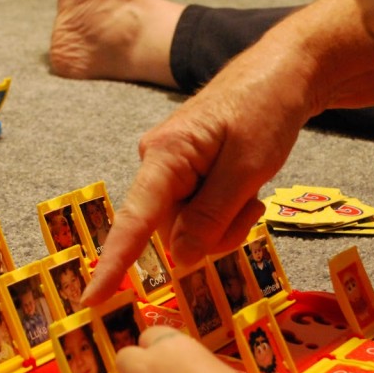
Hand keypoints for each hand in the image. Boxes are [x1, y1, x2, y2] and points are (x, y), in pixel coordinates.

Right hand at [81, 0, 373, 304]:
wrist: (283, 73)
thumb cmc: (266, 110)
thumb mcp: (247, 170)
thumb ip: (211, 217)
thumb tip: (180, 258)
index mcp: (165, 156)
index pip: (134, 221)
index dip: (113, 264)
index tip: (90, 299)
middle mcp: (156, 162)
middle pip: (172, 231)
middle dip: (215, 232)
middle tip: (253, 206)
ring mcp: (169, 167)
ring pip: (189, 227)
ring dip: (225, 222)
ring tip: (252, 191)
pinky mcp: (184, 171)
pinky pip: (197, 212)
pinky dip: (225, 211)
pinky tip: (245, 188)